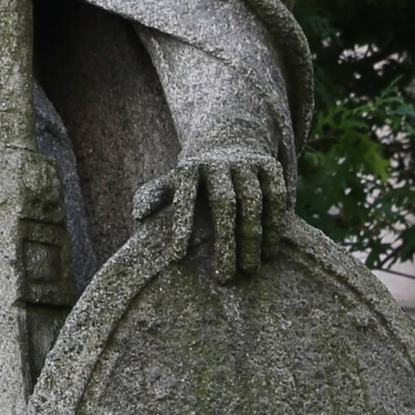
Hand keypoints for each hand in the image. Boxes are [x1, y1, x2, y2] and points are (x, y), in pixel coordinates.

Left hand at [135, 150, 287, 278]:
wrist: (231, 135)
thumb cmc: (198, 174)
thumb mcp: (174, 181)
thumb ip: (155, 195)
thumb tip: (138, 215)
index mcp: (189, 167)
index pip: (184, 199)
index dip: (180, 228)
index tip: (177, 259)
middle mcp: (219, 162)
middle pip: (224, 203)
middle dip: (226, 242)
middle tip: (224, 278)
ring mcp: (246, 161)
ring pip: (253, 201)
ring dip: (253, 238)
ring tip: (250, 268)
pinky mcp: (270, 164)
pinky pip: (275, 195)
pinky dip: (275, 224)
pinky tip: (271, 250)